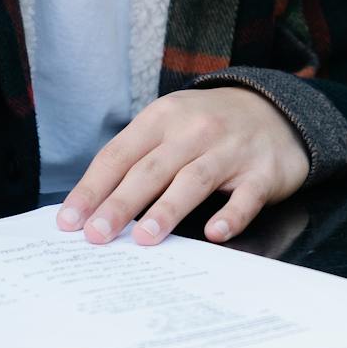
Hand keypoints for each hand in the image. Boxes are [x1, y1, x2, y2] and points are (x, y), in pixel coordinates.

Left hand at [58, 86, 308, 246]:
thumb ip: (139, 156)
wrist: (276, 109)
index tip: (70, 220)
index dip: (92, 188)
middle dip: (120, 204)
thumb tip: (94, 204)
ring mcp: (230, 150)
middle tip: (96, 235)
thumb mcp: (171, 123)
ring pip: (193, 181)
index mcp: (163, 118)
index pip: (119, 155)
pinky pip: (246, 197)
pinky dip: (231, 215)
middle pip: (150, 170)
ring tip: (143, 238)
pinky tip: (214, 233)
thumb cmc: (209, 125)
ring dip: (166, 210)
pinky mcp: (263, 172)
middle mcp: (194, 130)